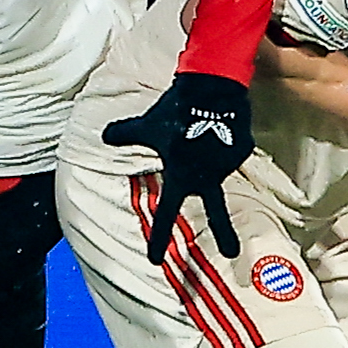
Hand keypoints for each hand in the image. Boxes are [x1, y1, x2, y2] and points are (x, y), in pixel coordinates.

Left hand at [103, 73, 253, 261]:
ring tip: (203, 127)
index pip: (166, 214)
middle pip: (217, 212)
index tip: (155, 259)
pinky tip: (218, 122)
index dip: (158, 238)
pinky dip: (224, 138)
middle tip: (232, 254)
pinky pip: (231, 147)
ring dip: (213, 151)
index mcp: (180, 176)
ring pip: (218, 163)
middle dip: (225, 234)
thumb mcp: (146, 126)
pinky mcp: (242, 150)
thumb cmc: (174, 110)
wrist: (210, 88)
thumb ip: (126, 134)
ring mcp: (227, 164)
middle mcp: (205, 177)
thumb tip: (105, 136)